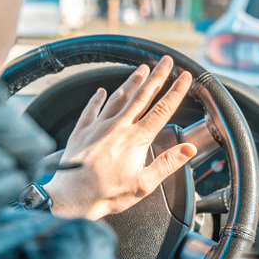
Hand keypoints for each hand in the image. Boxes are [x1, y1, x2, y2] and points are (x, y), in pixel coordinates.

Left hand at [44, 56, 196, 219]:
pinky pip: (91, 108)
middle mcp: (118, 127)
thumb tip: (188, 148)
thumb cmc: (106, 193)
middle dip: (157, 76)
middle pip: (142, 96)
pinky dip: (97, 98)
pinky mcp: (82, 131)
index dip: (176, 91)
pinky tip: (101, 91)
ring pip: (119, 97)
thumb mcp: (144, 184)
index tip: (185, 77)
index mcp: (136, 139)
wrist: (70, 197)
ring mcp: (98, 126)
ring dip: (132, 81)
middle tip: (166, 61)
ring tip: (142, 69)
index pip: (162, 109)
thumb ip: (168, 163)